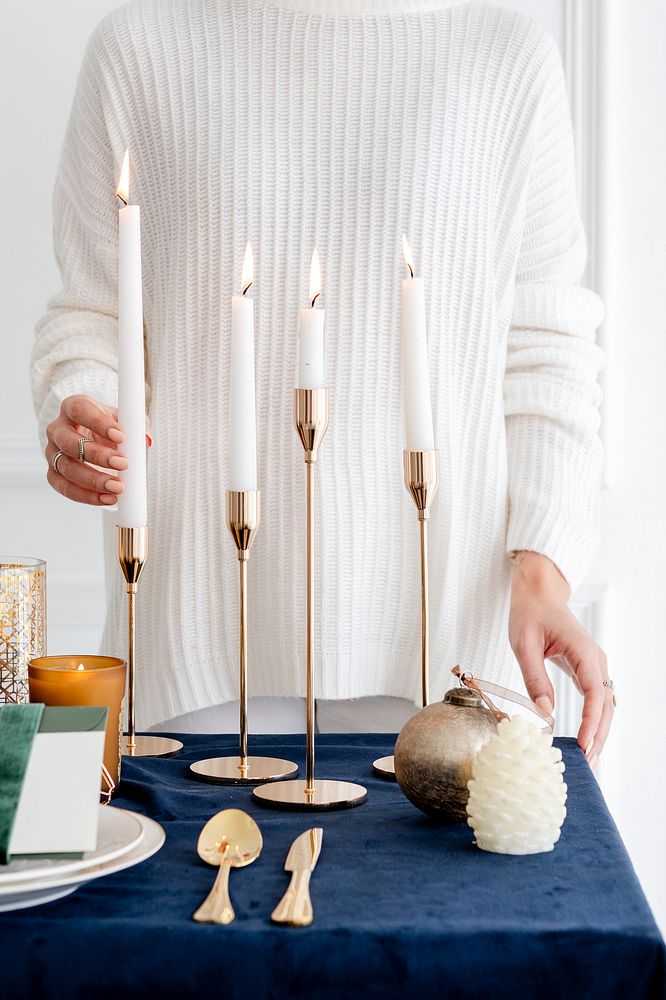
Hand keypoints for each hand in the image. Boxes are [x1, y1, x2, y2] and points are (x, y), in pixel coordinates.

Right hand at [45, 395, 129, 506]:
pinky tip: (107, 498)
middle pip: (70, 442)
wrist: (97, 440)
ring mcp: (52, 453)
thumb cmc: (109, 427)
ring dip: (94, 480)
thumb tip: (146, 440)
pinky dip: (87, 496)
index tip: (121, 436)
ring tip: (118, 487)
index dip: (99, 423)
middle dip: (97, 455)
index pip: (80, 410)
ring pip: (67, 467)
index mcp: (74, 407)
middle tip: (123, 464)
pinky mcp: (53, 474)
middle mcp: (58, 429)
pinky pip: (65, 487)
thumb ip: (137, 426)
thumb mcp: (125, 420)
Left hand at [509, 551, 612, 761]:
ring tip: (587, 759)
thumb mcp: (524, 644)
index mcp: (583, 652)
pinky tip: (585, 739)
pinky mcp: (587, 670)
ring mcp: (594, 666)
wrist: (538, 594)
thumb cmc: (530, 613)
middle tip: (586, 763)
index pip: (594, 693)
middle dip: (598, 735)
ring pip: (604, 705)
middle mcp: (596, 660)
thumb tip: (544, 712)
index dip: (591, 722)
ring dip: (599, 732)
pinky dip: (594, 721)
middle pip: (605, 705)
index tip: (584, 744)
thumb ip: (534, 678)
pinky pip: (596, 700)